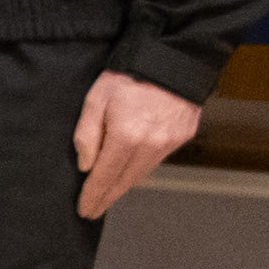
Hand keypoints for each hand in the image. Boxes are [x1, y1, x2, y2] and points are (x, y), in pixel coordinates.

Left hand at [71, 70, 203, 221]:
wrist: (171, 58)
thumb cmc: (129, 74)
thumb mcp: (96, 99)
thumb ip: (87, 135)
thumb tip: (85, 166)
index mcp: (126, 136)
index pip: (105, 176)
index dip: (93, 195)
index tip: (85, 210)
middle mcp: (151, 144)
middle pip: (125, 181)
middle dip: (108, 198)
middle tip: (94, 210)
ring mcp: (170, 141)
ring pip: (143, 173)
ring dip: (125, 185)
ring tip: (109, 195)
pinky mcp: (183, 135)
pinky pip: (158, 159)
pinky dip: (143, 168)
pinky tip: (131, 172)